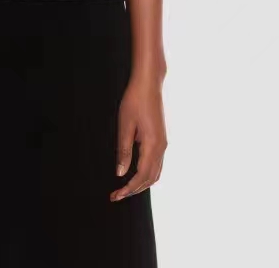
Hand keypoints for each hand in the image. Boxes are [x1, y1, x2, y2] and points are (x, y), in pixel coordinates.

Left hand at [109, 72, 166, 201]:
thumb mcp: (125, 125)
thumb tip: (120, 173)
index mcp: (152, 145)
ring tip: (125, 188)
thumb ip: (123, 150)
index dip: (129, 189)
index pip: (141, 176)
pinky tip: (134, 173)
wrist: (149, 83)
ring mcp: (163, 143)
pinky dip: (146, 174)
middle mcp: (161, 147)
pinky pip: (156, 163)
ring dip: (141, 183)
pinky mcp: (161, 139)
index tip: (116, 196)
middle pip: (150, 178)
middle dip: (134, 190)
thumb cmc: (135, 100)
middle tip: (117, 195)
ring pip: (155, 173)